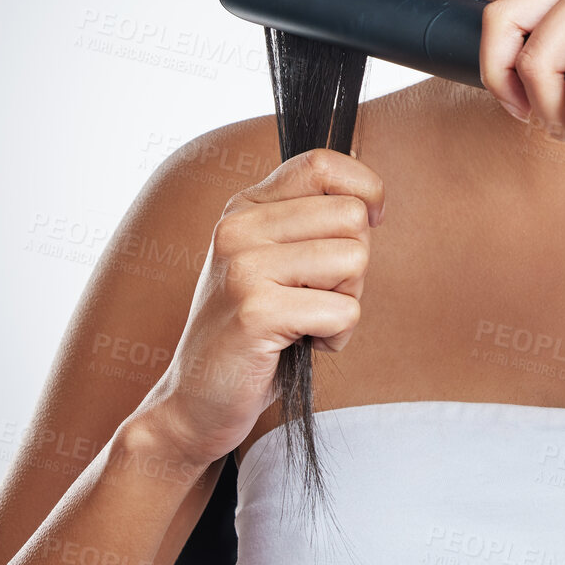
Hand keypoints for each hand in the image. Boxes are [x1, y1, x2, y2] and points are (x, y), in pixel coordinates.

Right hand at [136, 148, 383, 468]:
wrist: (195, 400)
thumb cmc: (252, 329)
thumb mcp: (273, 260)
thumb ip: (310, 223)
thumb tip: (370, 199)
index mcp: (245, 207)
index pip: (321, 164)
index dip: (364, 189)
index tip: (369, 222)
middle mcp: (239, 229)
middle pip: (350, 216)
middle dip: (355, 262)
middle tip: (320, 295)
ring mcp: (243, 269)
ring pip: (354, 261)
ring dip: (346, 301)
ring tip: (307, 321)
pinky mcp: (255, 312)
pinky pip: (344, 311)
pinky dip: (337, 337)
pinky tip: (301, 345)